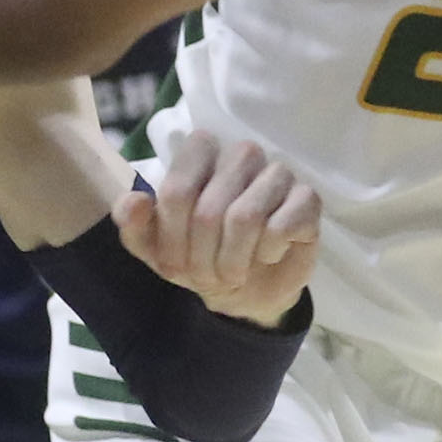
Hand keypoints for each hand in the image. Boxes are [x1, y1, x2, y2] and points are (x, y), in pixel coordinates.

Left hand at [121, 125, 320, 324]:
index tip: (175, 264)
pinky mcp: (307, 199)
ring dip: (232, 261)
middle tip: (207, 277)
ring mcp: (277, 173)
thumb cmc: (198, 256)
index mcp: (200, 153)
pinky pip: (280, 227)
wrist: (244, 289)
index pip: (177, 191)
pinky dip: (267, 254)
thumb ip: (134, 224)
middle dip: (201, 259)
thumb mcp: (155, 249)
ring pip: (245, 218)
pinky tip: (267, 256)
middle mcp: (241, 153)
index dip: (172, 238)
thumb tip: (135, 203)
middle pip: (208, 210)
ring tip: (232, 273)